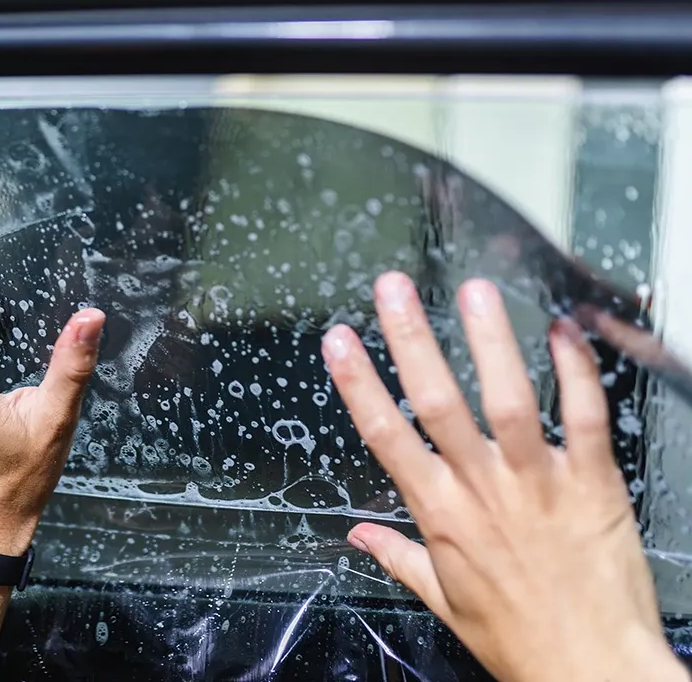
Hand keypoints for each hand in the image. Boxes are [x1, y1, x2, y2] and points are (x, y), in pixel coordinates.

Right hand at [323, 272, 685, 681]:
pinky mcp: (592, 484)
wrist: (594, 671)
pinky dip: (576, 373)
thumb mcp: (445, 602)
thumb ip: (400, 558)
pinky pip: (584, 419)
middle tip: (394, 289)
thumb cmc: (521, 641)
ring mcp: (538, 483)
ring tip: (474, 290)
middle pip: (438, 403)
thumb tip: (358, 536)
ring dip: (490, 342)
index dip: (358, 383)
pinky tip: (562, 332)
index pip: (387, 436)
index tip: (340, 341)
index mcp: (441, 515)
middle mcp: (483, 490)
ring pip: (509, 400)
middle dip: (411, 340)